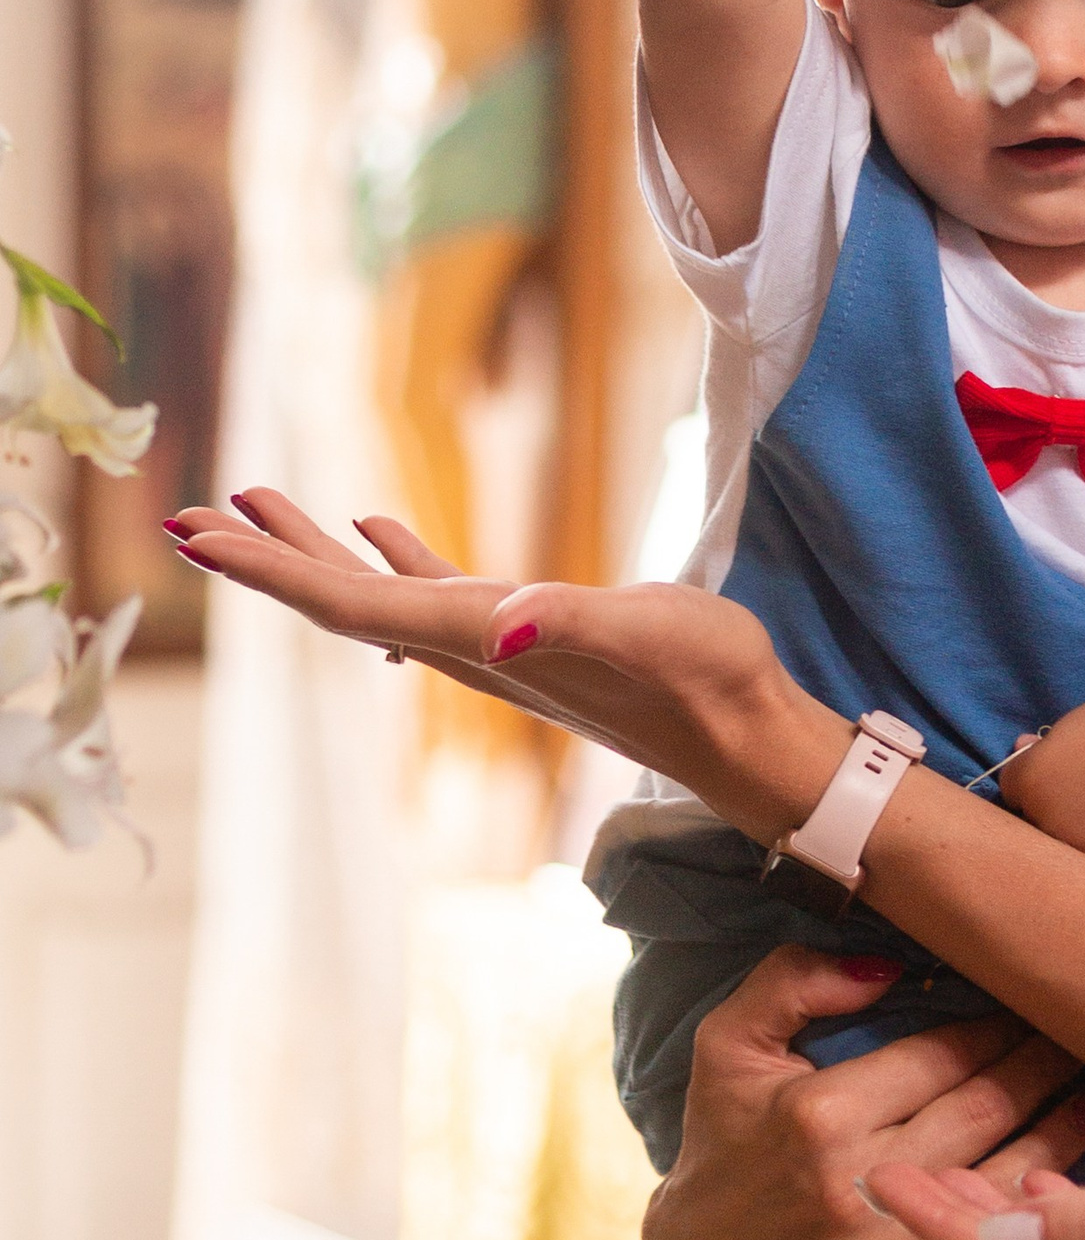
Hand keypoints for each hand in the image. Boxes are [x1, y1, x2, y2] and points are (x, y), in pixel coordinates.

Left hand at [170, 497, 849, 845]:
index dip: (267, 570)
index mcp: (479, 642)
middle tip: (180, 517)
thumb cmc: (709, 681)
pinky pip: (433, 590)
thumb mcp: (649, 635)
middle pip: (338, 602)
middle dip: (259, 558)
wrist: (749, 737)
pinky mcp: (531, 636)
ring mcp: (494, 645)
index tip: (191, 536)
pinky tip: (376, 528)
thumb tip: (505, 625)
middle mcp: (468, 649)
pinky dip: (391, 557)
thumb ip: (574, 625)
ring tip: (253, 502)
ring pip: (374, 593)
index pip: (348, 605)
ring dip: (310, 552)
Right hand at [643, 947, 1084, 1239]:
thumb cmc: (723, 1138)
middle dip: (1042, 1069)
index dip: (998, 1027)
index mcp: (816, 1116)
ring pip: (999, 1185)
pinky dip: (1031, 1221)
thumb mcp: (728, 1043)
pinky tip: (1066, 1185)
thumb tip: (886, 965)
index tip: (1032, 1004)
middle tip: (1082, 1040)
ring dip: (1061, 1137)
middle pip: (983, 1114)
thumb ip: (793, 982)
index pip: (942, 1057)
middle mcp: (849, 1190)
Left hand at [1005, 696, 1084, 883]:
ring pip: (1082, 860)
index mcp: (1033, 789)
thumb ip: (1041, 749)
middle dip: (1058, 821)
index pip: (1013, 798)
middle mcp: (1053, 832)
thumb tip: (1021, 749)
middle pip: (1042, 836)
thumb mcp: (1076, 725)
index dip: (1036, 788)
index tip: (1060, 781)